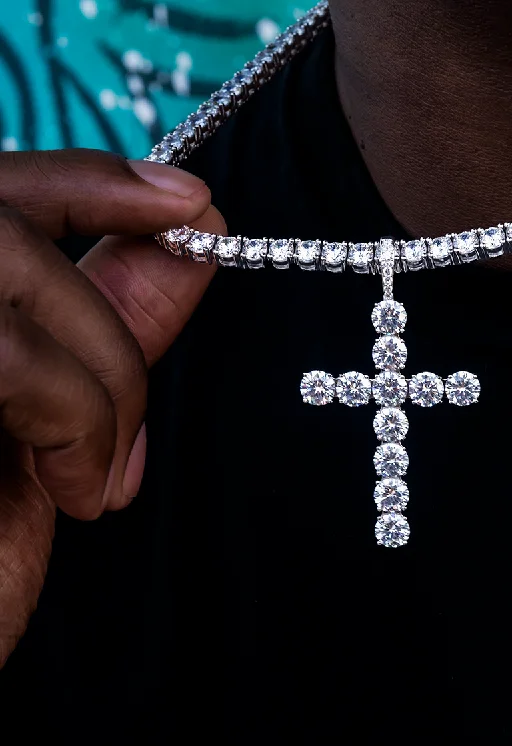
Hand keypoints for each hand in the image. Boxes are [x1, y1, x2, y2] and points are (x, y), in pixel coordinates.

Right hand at [0, 149, 225, 665]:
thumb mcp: (46, 427)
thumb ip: (104, 320)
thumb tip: (193, 226)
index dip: (94, 180)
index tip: (192, 201)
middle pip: (7, 225)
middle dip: (106, 325)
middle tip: (128, 440)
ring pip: (12, 274)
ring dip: (97, 383)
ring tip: (97, 486)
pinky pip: (7, 354)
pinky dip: (74, 421)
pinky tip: (74, 499)